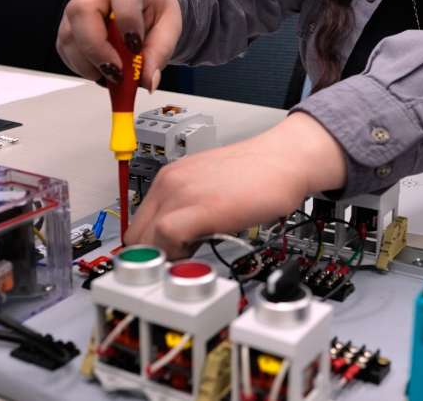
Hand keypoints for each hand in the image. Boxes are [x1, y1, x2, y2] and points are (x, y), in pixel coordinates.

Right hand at [56, 0, 181, 91]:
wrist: (145, 2)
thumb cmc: (154, 8)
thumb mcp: (170, 27)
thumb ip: (160, 52)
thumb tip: (148, 80)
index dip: (127, 22)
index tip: (135, 48)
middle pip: (82, 12)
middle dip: (97, 49)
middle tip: (117, 73)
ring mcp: (78, 6)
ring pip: (68, 34)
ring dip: (87, 63)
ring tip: (111, 77)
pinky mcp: (69, 25)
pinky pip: (65, 48)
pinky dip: (80, 66)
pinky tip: (100, 71)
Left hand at [124, 113, 346, 257]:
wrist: (285, 160)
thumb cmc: (257, 175)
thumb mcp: (209, 187)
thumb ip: (188, 208)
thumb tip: (177, 240)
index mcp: (169, 178)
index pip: (138, 223)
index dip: (151, 247)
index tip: (166, 258)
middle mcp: (170, 182)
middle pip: (136, 234)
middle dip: (155, 255)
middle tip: (180, 261)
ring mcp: (182, 193)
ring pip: (146, 239)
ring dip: (166, 257)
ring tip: (192, 256)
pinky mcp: (201, 207)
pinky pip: (167, 238)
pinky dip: (178, 254)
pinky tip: (201, 252)